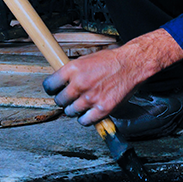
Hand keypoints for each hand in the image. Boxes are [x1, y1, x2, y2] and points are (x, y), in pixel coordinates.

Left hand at [43, 28, 182, 125]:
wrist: (132, 65)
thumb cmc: (112, 61)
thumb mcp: (86, 60)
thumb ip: (72, 72)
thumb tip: (61, 83)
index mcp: (72, 69)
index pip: (50, 85)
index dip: (52, 90)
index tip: (55, 91)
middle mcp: (79, 83)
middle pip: (60, 101)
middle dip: (64, 100)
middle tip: (71, 98)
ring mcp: (90, 98)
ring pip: (70, 112)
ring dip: (74, 110)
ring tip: (82, 105)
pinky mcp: (102, 108)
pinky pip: (85, 121)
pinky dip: (85, 119)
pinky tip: (89, 113)